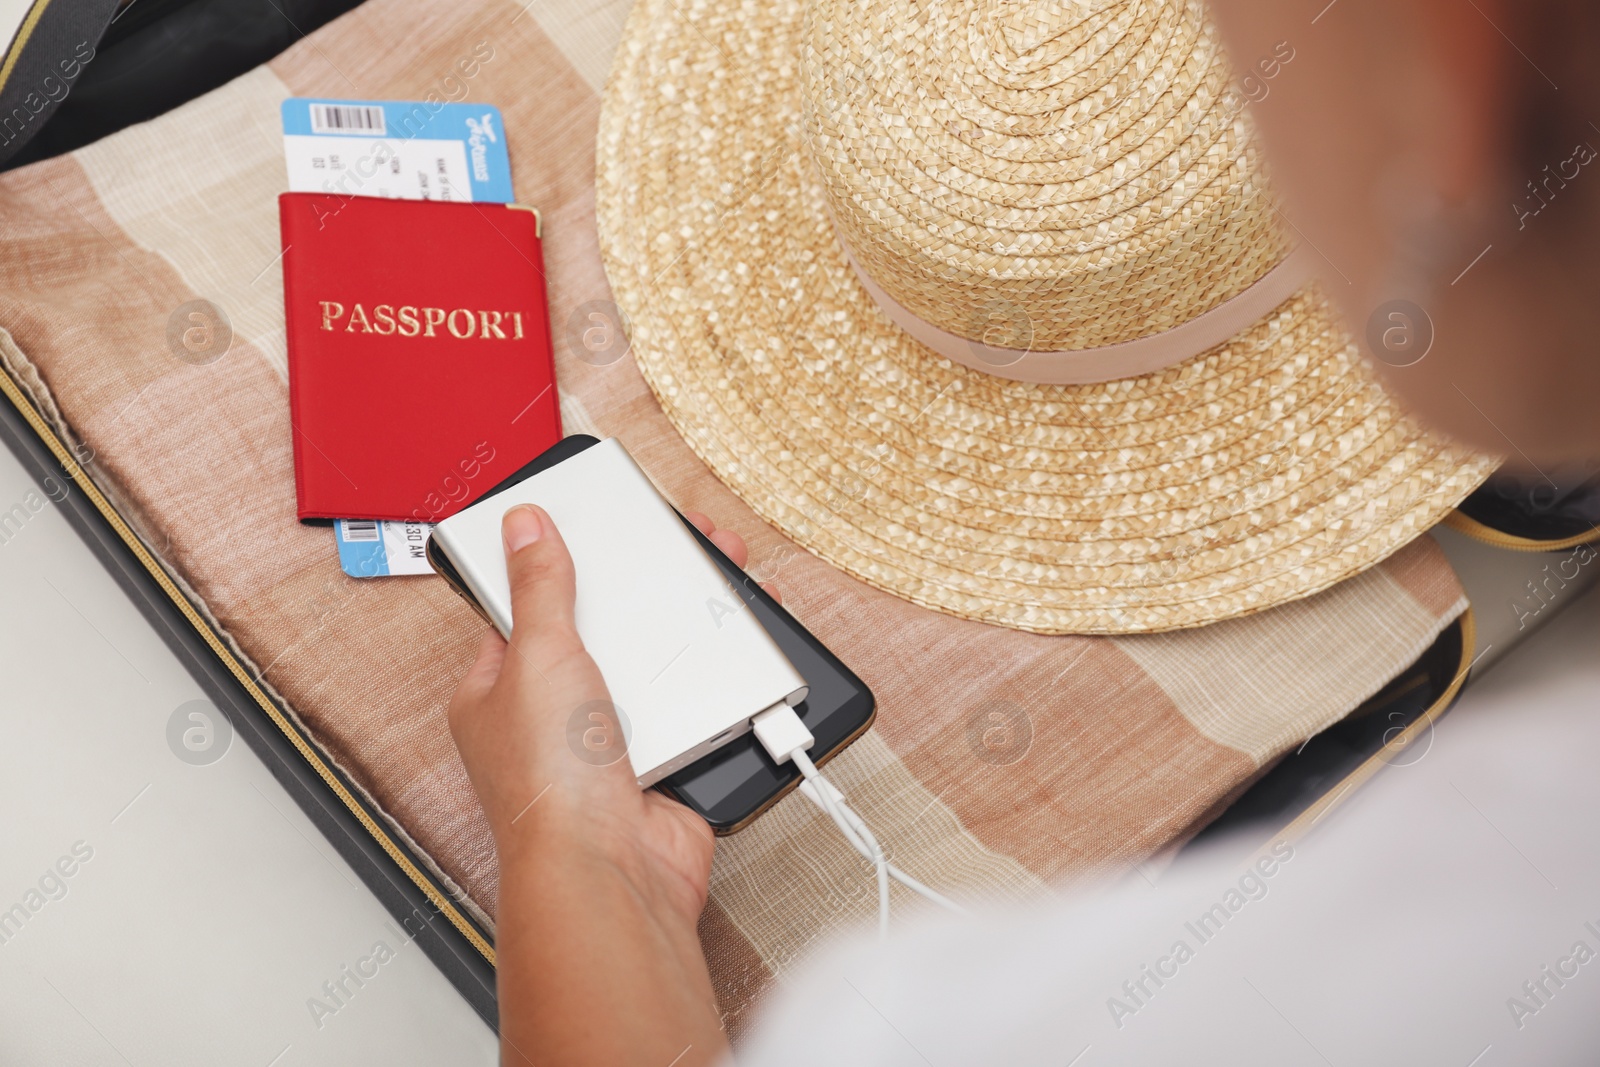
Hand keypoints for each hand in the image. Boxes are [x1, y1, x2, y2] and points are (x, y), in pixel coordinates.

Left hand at [446, 503, 762, 1066]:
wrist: (612, 872)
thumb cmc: (549, 786)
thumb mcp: (538, 655)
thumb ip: (540, 586)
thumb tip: (524, 526)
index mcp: (497, 690)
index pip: (525, 607)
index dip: (564, 564)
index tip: (599, 528)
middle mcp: (550, 718)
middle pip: (602, 630)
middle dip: (644, 591)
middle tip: (682, 547)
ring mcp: (608, 743)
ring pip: (652, 667)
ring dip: (682, 637)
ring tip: (716, 588)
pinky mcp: (661, 764)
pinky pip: (692, 709)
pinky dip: (713, 686)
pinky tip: (729, 654)